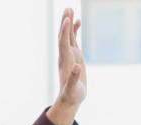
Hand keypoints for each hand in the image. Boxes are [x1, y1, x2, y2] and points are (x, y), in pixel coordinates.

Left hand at [45, 8, 85, 124]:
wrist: (70, 99)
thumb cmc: (72, 95)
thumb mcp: (73, 89)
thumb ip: (74, 78)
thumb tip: (77, 67)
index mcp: (65, 61)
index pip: (64, 43)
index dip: (65, 31)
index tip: (67, 19)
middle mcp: (65, 55)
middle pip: (63, 36)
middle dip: (65, 22)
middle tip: (67, 9)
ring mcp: (69, 54)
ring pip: (67, 35)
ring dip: (68, 23)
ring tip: (70, 10)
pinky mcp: (74, 56)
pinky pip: (73, 40)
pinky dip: (74, 30)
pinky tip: (77, 21)